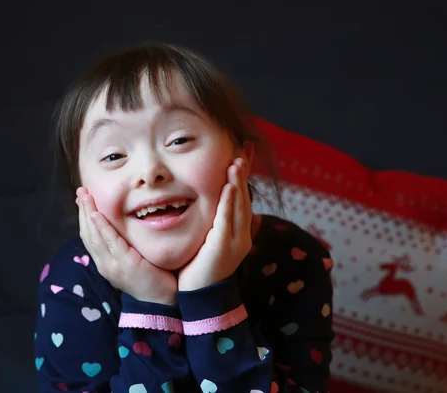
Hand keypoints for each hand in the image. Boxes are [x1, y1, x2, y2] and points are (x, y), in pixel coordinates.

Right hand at [76, 187, 177, 304]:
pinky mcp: (125, 264)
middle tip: (80, 190)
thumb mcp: (134, 259)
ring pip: (95, 236)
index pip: (90, 237)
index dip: (84, 218)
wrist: (162, 302)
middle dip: (82, 210)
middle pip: (87, 233)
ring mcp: (112, 265)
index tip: (82, 200)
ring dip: (88, 213)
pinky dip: (102, 227)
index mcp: (106, 263)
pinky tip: (96, 214)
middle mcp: (104, 264)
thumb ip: (126, 245)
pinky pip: (110, 242)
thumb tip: (125, 227)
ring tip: (85, 196)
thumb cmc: (152, 279)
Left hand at [178, 157, 252, 290]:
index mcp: (239, 231)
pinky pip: (227, 221)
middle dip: (244, 173)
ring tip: (237, 162)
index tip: (244, 153)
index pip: (243, 197)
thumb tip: (242, 213)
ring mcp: (235, 241)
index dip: (244, 175)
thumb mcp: (214, 242)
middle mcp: (241, 234)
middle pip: (244, 197)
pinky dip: (229, 203)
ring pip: (239, 206)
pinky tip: (229, 187)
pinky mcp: (223, 247)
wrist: (202, 298)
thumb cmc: (203, 269)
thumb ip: (221, 225)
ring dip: (238, 183)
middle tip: (244, 149)